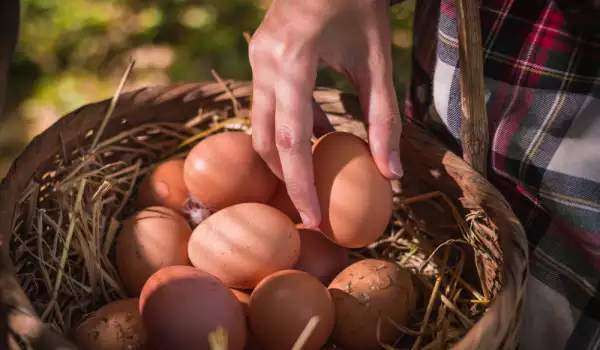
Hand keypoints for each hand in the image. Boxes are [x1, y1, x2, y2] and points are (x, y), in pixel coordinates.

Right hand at [249, 0, 402, 227]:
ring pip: (262, 125)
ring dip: (286, 155)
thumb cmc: (360, 4)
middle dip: (286, 179)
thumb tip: (392, 175)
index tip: (312, 220)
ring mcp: (256, 59)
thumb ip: (384, 119)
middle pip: (266, 140)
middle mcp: (264, 63)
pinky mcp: (259, 57)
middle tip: (310, 209)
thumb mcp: (378, 62)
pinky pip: (268, 106)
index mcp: (292, 63)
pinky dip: (289, 127)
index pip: (291, 140)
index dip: (300, 186)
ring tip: (316, 177)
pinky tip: (318, 134)